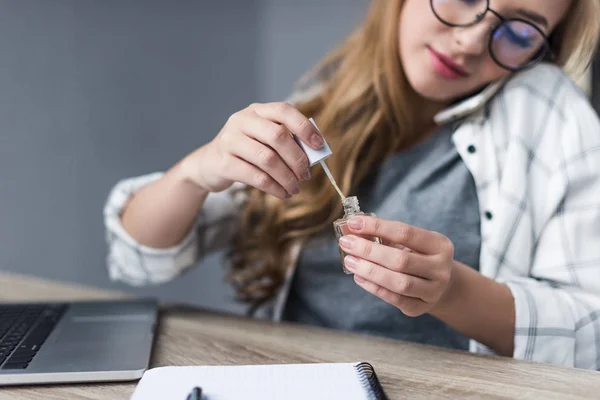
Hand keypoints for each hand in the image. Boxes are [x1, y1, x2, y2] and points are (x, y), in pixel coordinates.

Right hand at [180, 102, 323, 198]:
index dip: (304, 127)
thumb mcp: (263, 140)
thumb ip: (286, 142)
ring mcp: (230, 140)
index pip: (284, 110)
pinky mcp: (223, 162)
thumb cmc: (245, 152)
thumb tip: (313, 154)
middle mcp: (241, 121)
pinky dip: (274, 187)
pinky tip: (283, 194)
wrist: (208, 165)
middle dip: (297, 158)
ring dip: (287, 177)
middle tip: (306, 175)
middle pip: (277, 136)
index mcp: (257, 111)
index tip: (319, 145)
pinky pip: (255, 176)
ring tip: (295, 188)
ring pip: (267, 159)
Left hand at [337, 216, 454, 316]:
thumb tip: (351, 228)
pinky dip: (373, 287)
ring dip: (369, 271)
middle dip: (369, 251)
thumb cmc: (418, 256)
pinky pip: (393, 298)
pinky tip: (358, 277)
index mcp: (440, 245)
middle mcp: (440, 269)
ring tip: (349, 261)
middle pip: (400, 260)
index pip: (405, 233)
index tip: (353, 223)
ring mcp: (432, 291)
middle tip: (347, 243)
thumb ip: (383, 235)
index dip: (377, 227)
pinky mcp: (419, 308)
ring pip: (398, 282)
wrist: (439, 285)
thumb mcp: (408, 242)